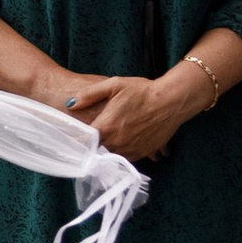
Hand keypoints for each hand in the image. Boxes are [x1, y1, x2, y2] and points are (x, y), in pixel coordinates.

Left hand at [64, 68, 206, 160]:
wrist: (171, 101)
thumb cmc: (142, 91)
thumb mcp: (113, 85)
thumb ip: (89, 95)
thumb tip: (70, 104)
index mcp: (106, 127)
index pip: (83, 142)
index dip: (76, 141)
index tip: (71, 140)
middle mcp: (117, 142)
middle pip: (96, 151)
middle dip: (92, 147)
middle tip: (89, 140)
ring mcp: (131, 150)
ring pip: (111, 156)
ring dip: (107, 150)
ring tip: (107, 141)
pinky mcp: (144, 153)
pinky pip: (127, 157)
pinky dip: (122, 152)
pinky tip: (122, 142)